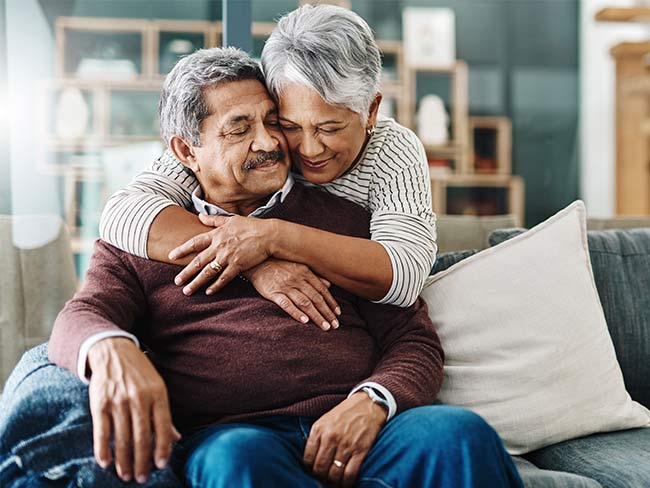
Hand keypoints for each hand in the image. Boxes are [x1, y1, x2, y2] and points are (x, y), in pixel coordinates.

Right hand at [87, 337, 180, 483]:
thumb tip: (177, 439)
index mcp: (158, 394)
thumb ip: (165, 414)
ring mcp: (118, 401)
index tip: (161, 465)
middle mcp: (139, 398)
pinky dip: (103, 449)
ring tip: (126, 475)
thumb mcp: (158, 387)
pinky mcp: (99, 403)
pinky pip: (102, 431)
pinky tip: (106, 463)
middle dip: (142, 461)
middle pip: (142, 437)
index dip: (162, 448)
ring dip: (124, 461)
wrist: (113, 351)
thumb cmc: (139, 372)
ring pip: (122, 438)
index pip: (163, 426)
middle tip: (142, 478)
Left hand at [169, 214, 273, 295]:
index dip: (182, 249)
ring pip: (208, 272)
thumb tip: (200, 216)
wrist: (268, 235)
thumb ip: (214, 220)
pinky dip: (216, 286)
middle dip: (186, 272)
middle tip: (176, 281)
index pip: (195, 242)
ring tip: (187, 291)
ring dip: (196, 282)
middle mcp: (219, 246)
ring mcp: (228, 257)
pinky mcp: (238, 265)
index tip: (171, 256)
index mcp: (216, 234)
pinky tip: (208, 292)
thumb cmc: (250, 226)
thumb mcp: (230, 219)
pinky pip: (224, 278)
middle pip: (198, 261)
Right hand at [245, 259, 340, 329]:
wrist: (256, 262)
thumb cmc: (279, 265)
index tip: (338, 314)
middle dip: (327, 312)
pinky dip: (296, 313)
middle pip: (316, 298)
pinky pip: (286, 304)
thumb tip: (329, 284)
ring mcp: (285, 286)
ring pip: (305, 303)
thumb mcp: (298, 266)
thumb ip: (314, 276)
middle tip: (335, 325)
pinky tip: (304, 321)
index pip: (322, 290)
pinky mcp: (273, 293)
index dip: (331, 302)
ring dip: (316, 316)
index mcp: (305, 272)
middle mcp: (297, 280)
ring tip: (325, 326)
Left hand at [304, 392, 387, 487]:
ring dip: (333, 482)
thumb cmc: (345, 413)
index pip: (308, 459)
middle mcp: (331, 437)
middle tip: (324, 479)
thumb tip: (310, 458)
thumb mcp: (325, 420)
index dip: (310, 469)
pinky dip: (347, 483)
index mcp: (319, 429)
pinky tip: (346, 483)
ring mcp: (346, 444)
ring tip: (334, 482)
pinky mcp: (360, 450)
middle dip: (321, 477)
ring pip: (334, 474)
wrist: (368, 404)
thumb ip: (316, 437)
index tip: (314, 471)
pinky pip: (350, 474)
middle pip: (320, 468)